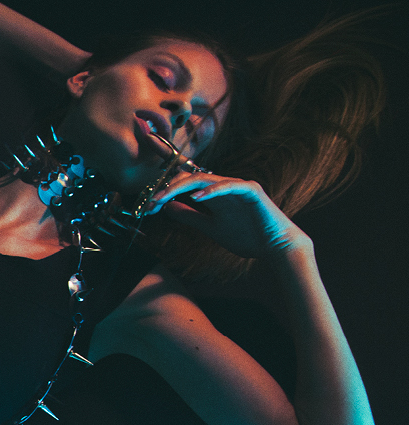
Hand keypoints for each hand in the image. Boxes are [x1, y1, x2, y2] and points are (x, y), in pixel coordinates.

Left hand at [147, 171, 312, 258]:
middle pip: (191, 177)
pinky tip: (196, 196)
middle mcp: (225, 186)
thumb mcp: (209, 227)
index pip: (186, 184)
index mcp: (214, 193)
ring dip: (182, 186)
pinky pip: (229, 186)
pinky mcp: (252, 191)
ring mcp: (239, 186)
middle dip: (169, 186)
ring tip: (164, 196)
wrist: (276, 247)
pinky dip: (213, 190)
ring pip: (206, 178)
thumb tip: (167, 206)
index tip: (149, 203)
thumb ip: (190, 215)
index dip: (167, 189)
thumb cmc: (246, 236)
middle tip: (151, 199)